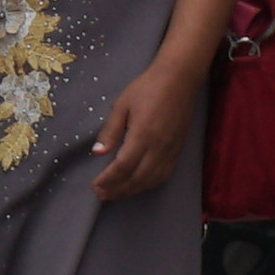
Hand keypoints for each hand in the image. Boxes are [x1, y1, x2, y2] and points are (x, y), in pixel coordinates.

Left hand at [91, 54, 205, 200]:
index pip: (123, 166)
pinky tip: (138, 185)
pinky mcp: (178, 151)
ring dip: (132, 190)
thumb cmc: (147, 88)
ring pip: (151, 180)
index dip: (108, 179)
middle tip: (101, 195)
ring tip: (115, 194)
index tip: (94, 185)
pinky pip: (163, 174)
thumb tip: (98, 152)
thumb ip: (111, 130)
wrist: (179, 80)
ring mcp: (171, 151)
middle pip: (137, 178)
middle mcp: (159, 147)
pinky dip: (149, 184)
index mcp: (143, 135)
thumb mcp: (122, 105)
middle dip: (118, 190)